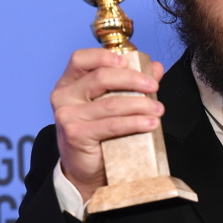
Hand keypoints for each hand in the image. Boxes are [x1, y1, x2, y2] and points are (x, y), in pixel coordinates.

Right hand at [51, 48, 164, 201]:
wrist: (86, 167)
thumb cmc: (98, 129)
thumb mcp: (112, 100)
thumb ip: (133, 81)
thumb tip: (156, 67)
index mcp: (70, 81)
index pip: (81, 59)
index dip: (104, 56)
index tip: (127, 62)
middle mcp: (64, 95)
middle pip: (101, 77)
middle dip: (133, 79)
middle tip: (154, 86)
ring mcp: (67, 115)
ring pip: (111, 103)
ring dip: (140, 104)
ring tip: (158, 109)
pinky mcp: (75, 134)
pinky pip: (111, 124)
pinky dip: (135, 122)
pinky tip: (150, 123)